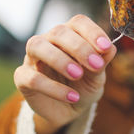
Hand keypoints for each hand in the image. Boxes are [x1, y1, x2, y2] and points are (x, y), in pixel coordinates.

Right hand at [14, 14, 115, 133]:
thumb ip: (102, 61)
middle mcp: (49, 40)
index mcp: (70, 34)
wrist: (70, 111)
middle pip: (58, 31)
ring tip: (78, 75)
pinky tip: (72, 97)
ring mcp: (33, 57)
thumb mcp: (97, 75)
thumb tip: (110, 48)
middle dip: (79, 47)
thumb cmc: (84, 85)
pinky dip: (53, 88)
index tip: (105, 47)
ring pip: (37, 45)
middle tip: (96, 65)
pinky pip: (31, 77)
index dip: (92, 32)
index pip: (78, 22)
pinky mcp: (22, 78)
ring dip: (59, 59)